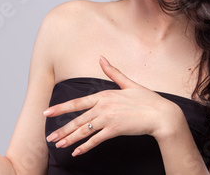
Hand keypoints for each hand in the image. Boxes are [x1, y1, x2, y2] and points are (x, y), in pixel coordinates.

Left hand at [44, 56, 181, 156]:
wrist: (162, 115)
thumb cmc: (147, 99)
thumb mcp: (128, 83)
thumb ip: (112, 72)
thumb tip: (101, 57)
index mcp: (104, 95)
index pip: (77, 103)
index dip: (60, 108)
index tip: (47, 112)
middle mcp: (103, 107)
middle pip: (77, 120)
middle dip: (61, 130)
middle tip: (49, 137)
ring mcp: (108, 119)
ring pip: (84, 131)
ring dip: (70, 139)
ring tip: (58, 145)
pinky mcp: (115, 130)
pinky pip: (96, 140)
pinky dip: (85, 147)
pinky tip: (77, 152)